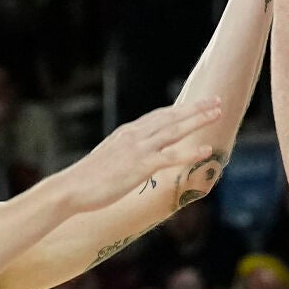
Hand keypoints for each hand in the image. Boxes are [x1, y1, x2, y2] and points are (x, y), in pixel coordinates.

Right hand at [56, 99, 222, 212]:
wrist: (71, 188)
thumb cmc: (88, 179)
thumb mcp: (109, 158)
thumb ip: (125, 153)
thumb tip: (135, 156)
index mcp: (128, 133)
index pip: (159, 116)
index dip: (180, 109)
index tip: (197, 104)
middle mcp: (135, 136)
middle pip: (171, 117)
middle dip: (195, 108)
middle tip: (216, 100)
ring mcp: (138, 149)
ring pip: (174, 130)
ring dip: (198, 120)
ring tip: (217, 114)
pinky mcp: (140, 166)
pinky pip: (171, 156)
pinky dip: (191, 151)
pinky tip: (207, 149)